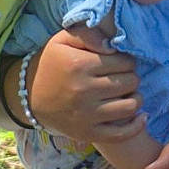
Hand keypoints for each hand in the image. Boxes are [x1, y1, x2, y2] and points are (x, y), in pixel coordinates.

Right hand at [30, 27, 145, 143]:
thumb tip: (113, 46)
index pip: (125, 62)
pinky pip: (121, 133)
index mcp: (79, 65)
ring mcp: (86, 115)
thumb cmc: (52, 63)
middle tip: (122, 78)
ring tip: (127, 94)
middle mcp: (83, 91)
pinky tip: (140, 116)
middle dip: (131, 77)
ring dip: (135, 98)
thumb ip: (89, 34)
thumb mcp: (64, 40)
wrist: (28, 96)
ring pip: (130, 106)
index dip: (127, 61)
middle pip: (130, 82)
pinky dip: (136, 125)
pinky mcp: (86, 134)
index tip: (120, 64)